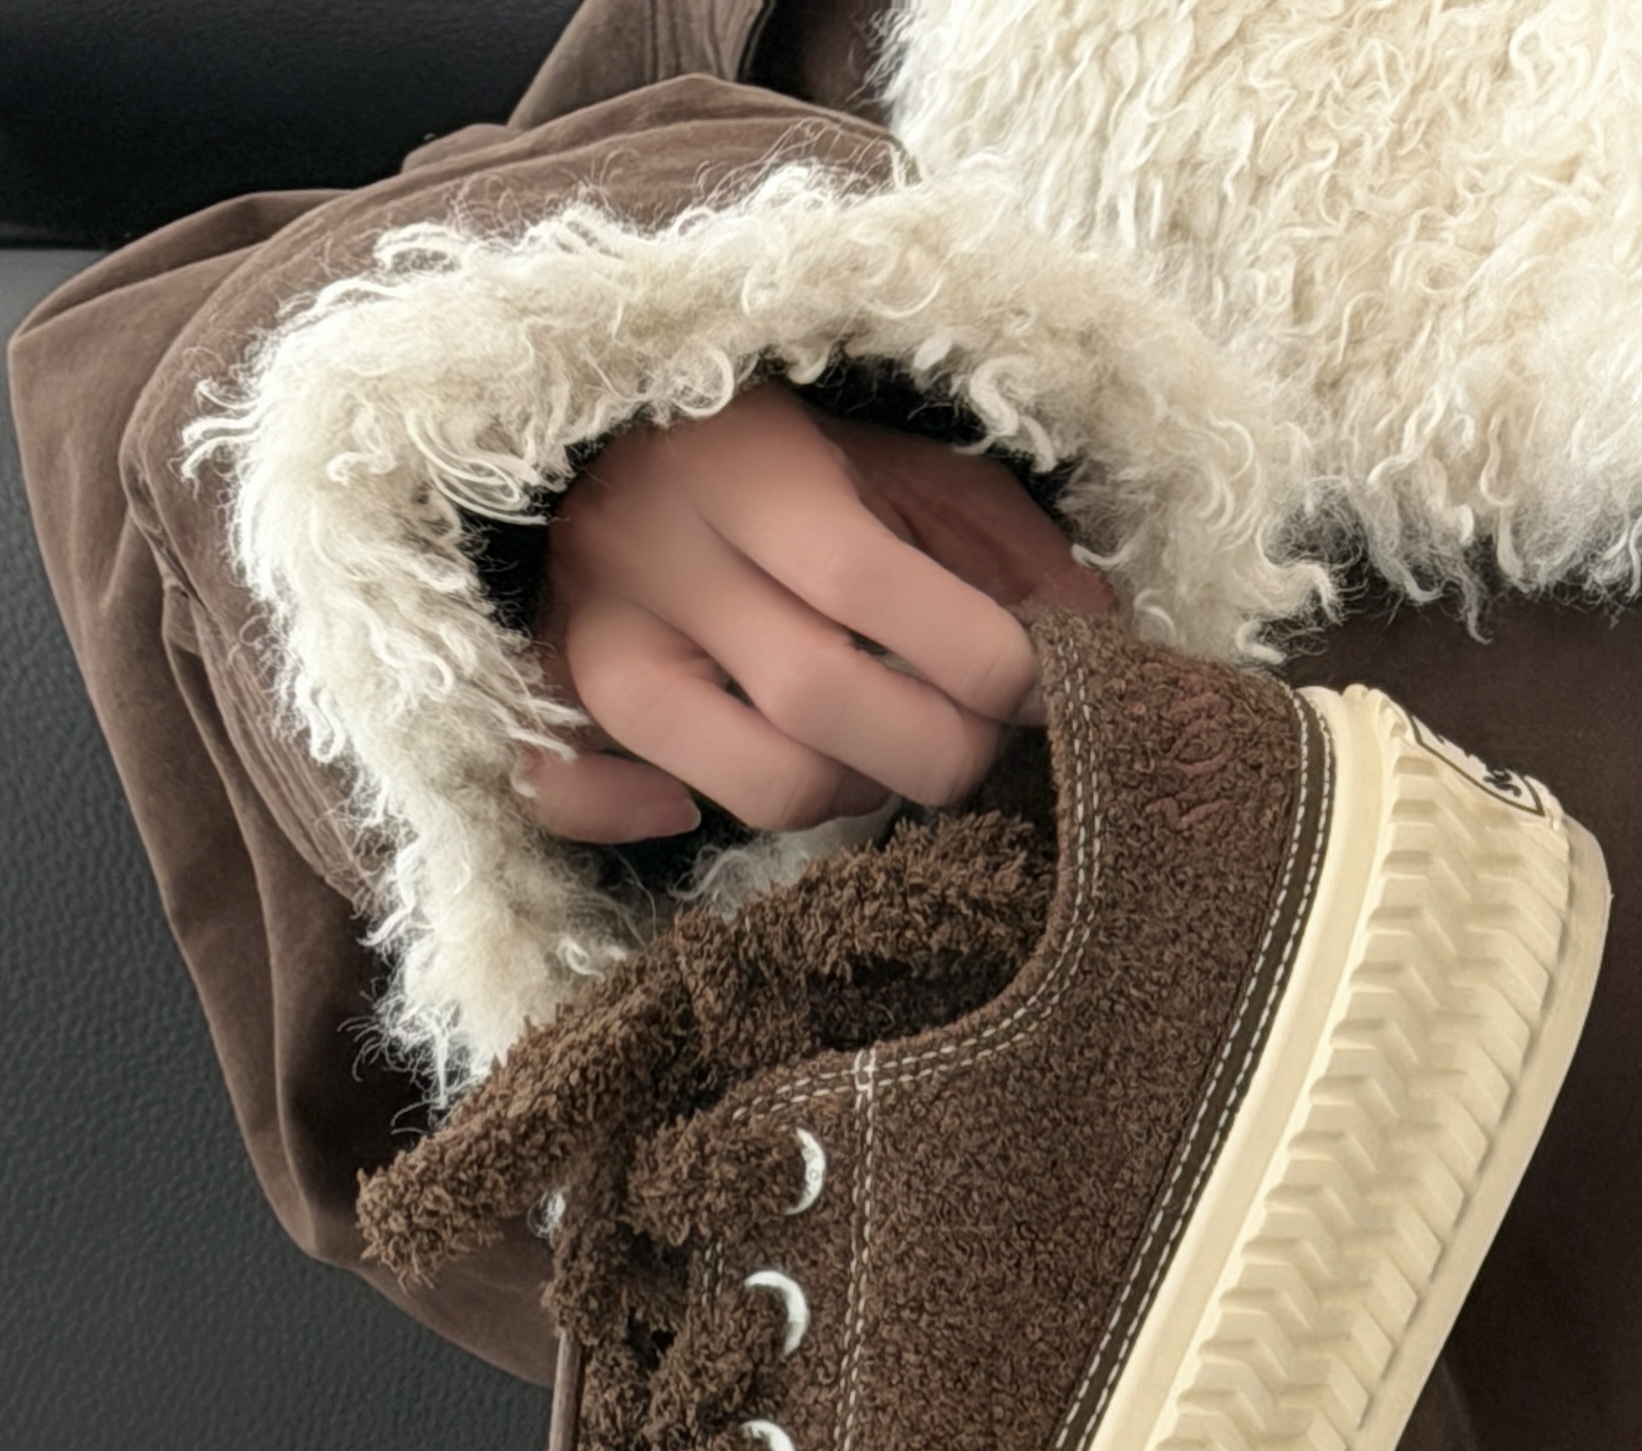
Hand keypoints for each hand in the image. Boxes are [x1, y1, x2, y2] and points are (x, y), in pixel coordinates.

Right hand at [518, 382, 1118, 844]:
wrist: (606, 443)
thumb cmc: (784, 467)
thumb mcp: (898, 465)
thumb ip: (1000, 543)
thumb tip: (1097, 635)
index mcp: (746, 466)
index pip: (867, 584)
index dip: (980, 659)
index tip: (1047, 687)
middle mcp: (652, 548)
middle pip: (819, 704)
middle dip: (941, 752)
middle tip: (984, 745)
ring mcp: (590, 633)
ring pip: (748, 782)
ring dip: (850, 798)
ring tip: (879, 758)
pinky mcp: (544, 694)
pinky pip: (571, 795)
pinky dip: (639, 817)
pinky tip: (694, 798)